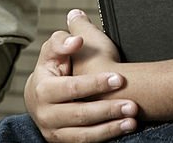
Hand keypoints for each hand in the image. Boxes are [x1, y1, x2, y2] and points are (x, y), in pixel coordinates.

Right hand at [24, 13, 136, 141]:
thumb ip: (63, 41)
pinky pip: (85, 142)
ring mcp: (53, 130)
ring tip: (132, 121)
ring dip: (110, 128)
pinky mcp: (62, 141)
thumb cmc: (52, 67)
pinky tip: (123, 128)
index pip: (71, 87)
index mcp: (42, 89)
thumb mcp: (53, 49)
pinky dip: (105, 135)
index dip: (95, 83)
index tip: (119, 78)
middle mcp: (45, 113)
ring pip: (83, 134)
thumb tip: (76, 40)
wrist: (39, 96)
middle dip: (108, 109)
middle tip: (133, 105)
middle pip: (80, 114)